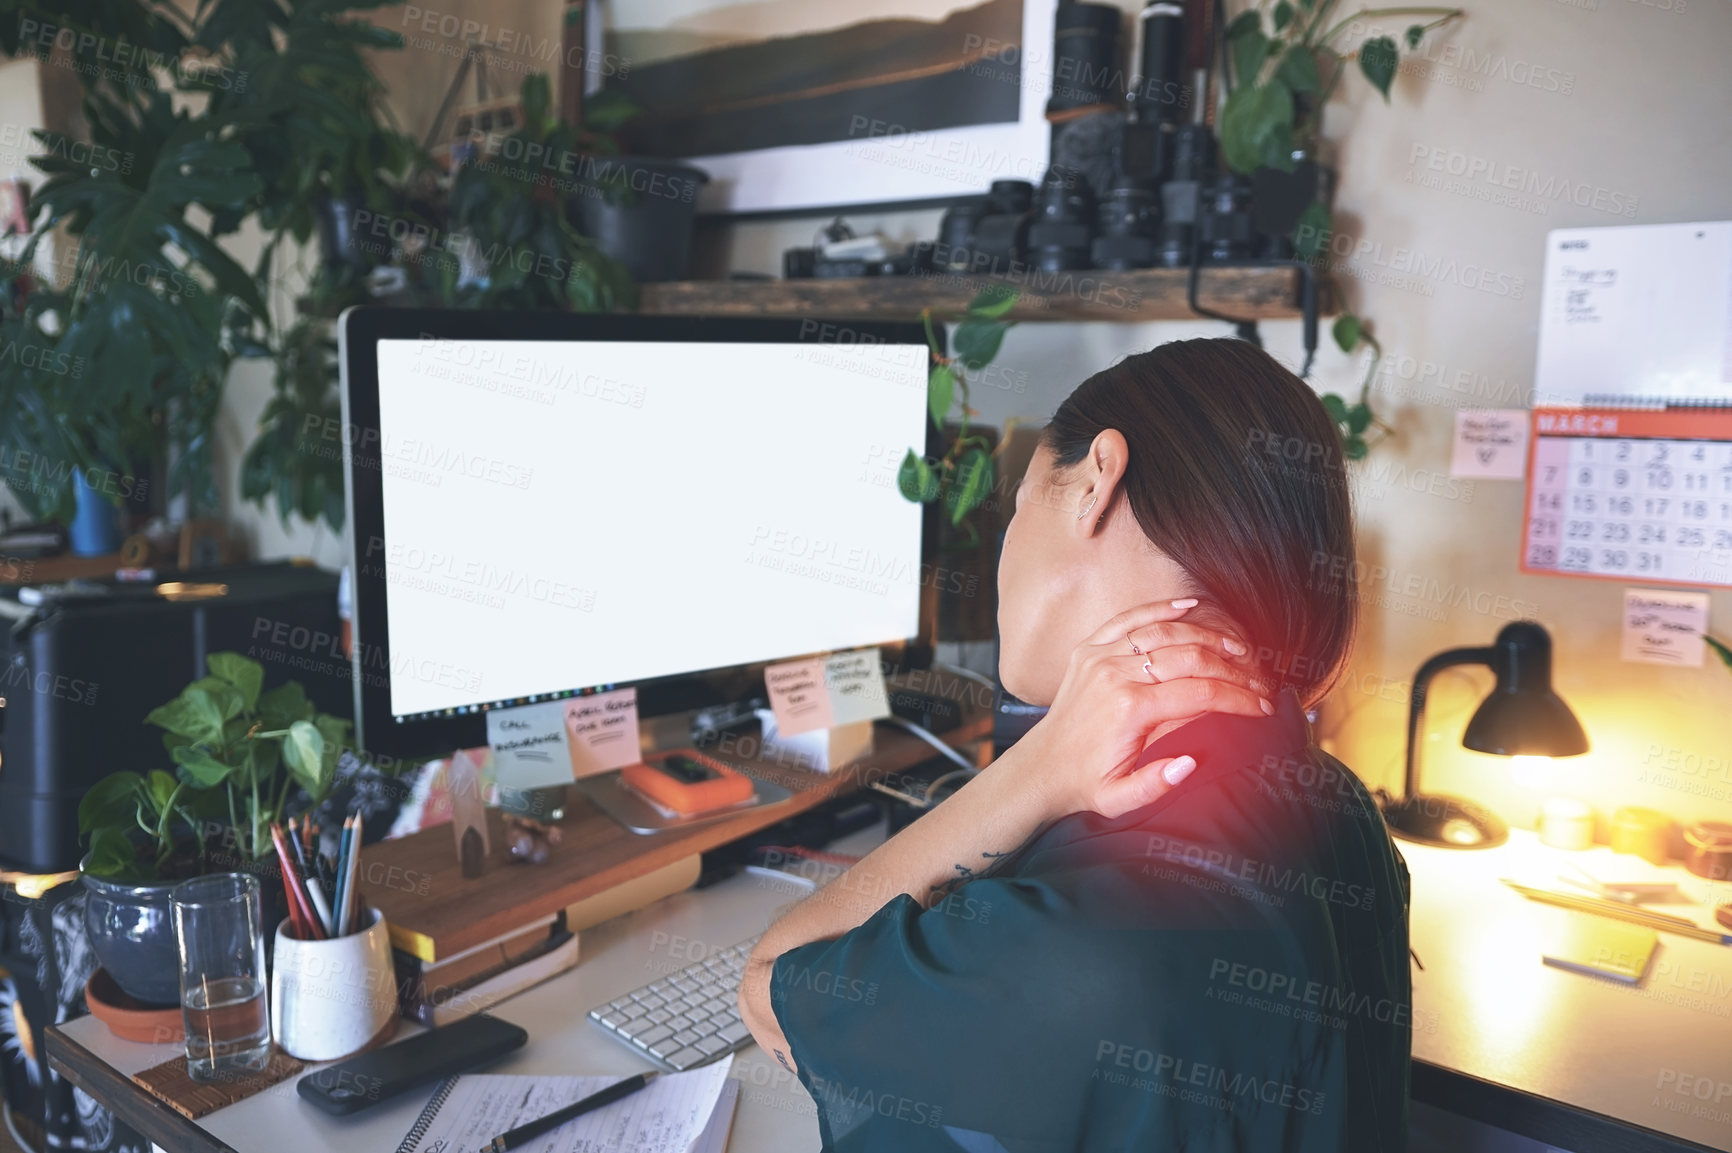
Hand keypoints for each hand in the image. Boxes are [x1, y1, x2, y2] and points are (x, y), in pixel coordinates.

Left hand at [1013, 599, 1273, 821]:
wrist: (1042, 767)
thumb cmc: (1085, 783)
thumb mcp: (1119, 800)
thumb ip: (1156, 784)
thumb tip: (1191, 762)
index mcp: (1129, 709)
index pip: (1200, 692)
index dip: (1239, 698)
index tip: (1263, 706)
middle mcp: (1115, 674)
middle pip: (1189, 657)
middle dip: (1233, 668)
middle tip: (1260, 679)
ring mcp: (1101, 656)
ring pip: (1165, 632)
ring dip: (1208, 636)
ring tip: (1240, 648)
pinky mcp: (1090, 648)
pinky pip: (1130, 618)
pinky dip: (1162, 609)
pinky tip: (1192, 606)